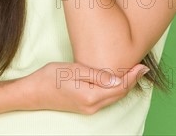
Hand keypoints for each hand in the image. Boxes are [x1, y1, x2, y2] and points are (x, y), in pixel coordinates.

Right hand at [21, 61, 149, 114]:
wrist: (34, 92)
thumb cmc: (51, 77)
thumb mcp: (74, 70)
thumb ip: (97, 75)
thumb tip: (119, 79)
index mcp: (91, 96)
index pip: (119, 87)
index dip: (132, 76)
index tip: (142, 66)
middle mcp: (92, 106)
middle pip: (119, 94)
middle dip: (132, 81)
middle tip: (142, 67)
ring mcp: (88, 109)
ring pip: (113, 97)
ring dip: (125, 85)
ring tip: (133, 72)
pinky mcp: (84, 107)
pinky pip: (106, 99)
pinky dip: (115, 90)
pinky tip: (116, 81)